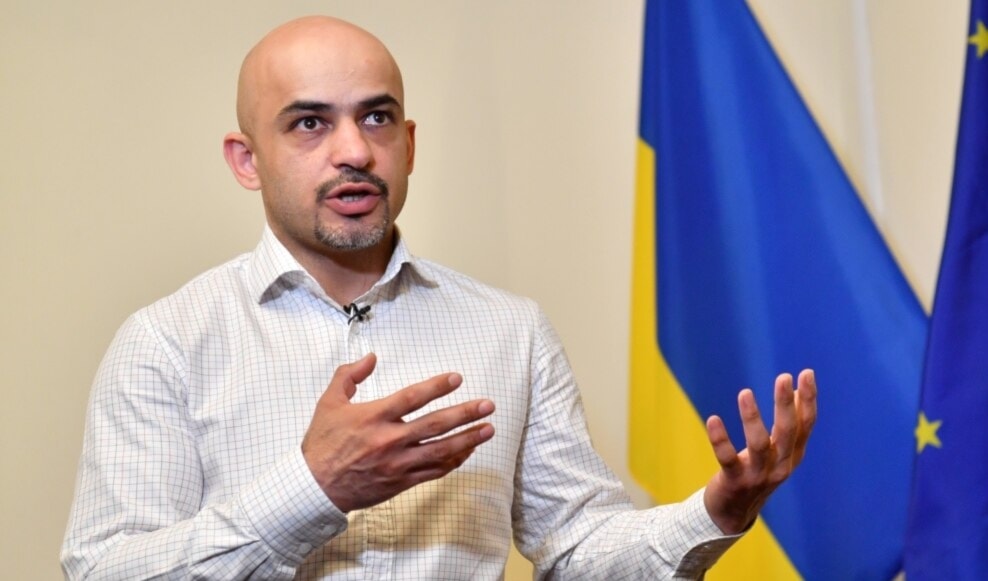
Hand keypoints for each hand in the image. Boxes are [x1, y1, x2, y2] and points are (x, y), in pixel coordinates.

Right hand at [301, 353, 495, 512]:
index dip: (436, 387)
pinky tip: (468, 451)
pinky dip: (453, 461)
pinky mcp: (401, 482)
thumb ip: (349, 375)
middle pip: (435, 425)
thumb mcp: (328, 402)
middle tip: (488, 405)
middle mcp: (389, 440)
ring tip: (489, 429)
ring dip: (468, 439)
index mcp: (373, 417)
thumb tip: (371, 357)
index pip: (412, 398)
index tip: (457, 378)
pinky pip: (434, 471)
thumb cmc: (322, 443)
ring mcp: (397, 463)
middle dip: (465, 414)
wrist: (314, 487)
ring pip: (440, 451)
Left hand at [702, 369, 816, 533]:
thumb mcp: (777, 450)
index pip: (806, 425)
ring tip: (745, 393)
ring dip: (752, 418)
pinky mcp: (734, 481)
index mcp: (792, 456)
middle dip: (786, 404)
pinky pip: (727, 458)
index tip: (807, 373)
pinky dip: (720, 439)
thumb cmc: (756, 471)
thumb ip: (788, 424)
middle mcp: (780, 466)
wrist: (733, 512)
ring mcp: (758, 475)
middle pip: (787, 432)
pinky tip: (713, 419)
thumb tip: (796, 389)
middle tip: (783, 377)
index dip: (808, 400)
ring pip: (759, 445)